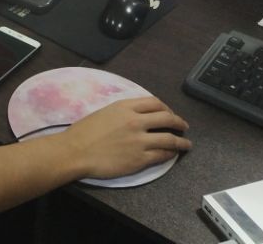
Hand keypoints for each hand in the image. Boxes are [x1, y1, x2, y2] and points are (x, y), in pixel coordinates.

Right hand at [61, 97, 190, 179]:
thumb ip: (123, 112)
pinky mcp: (140, 159)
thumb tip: (137, 115)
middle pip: (167, 118)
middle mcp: (136, 121)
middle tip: (183, 126)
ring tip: (186, 144)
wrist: (76, 151)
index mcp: (125, 107)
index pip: (154, 103)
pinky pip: (162, 155)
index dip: (166, 108)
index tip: (170, 113)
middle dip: (179, 122)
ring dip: (181, 142)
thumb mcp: (104, 112)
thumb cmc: (84, 131)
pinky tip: (172, 154)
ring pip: (170, 139)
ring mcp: (140, 140)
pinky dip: (171, 154)